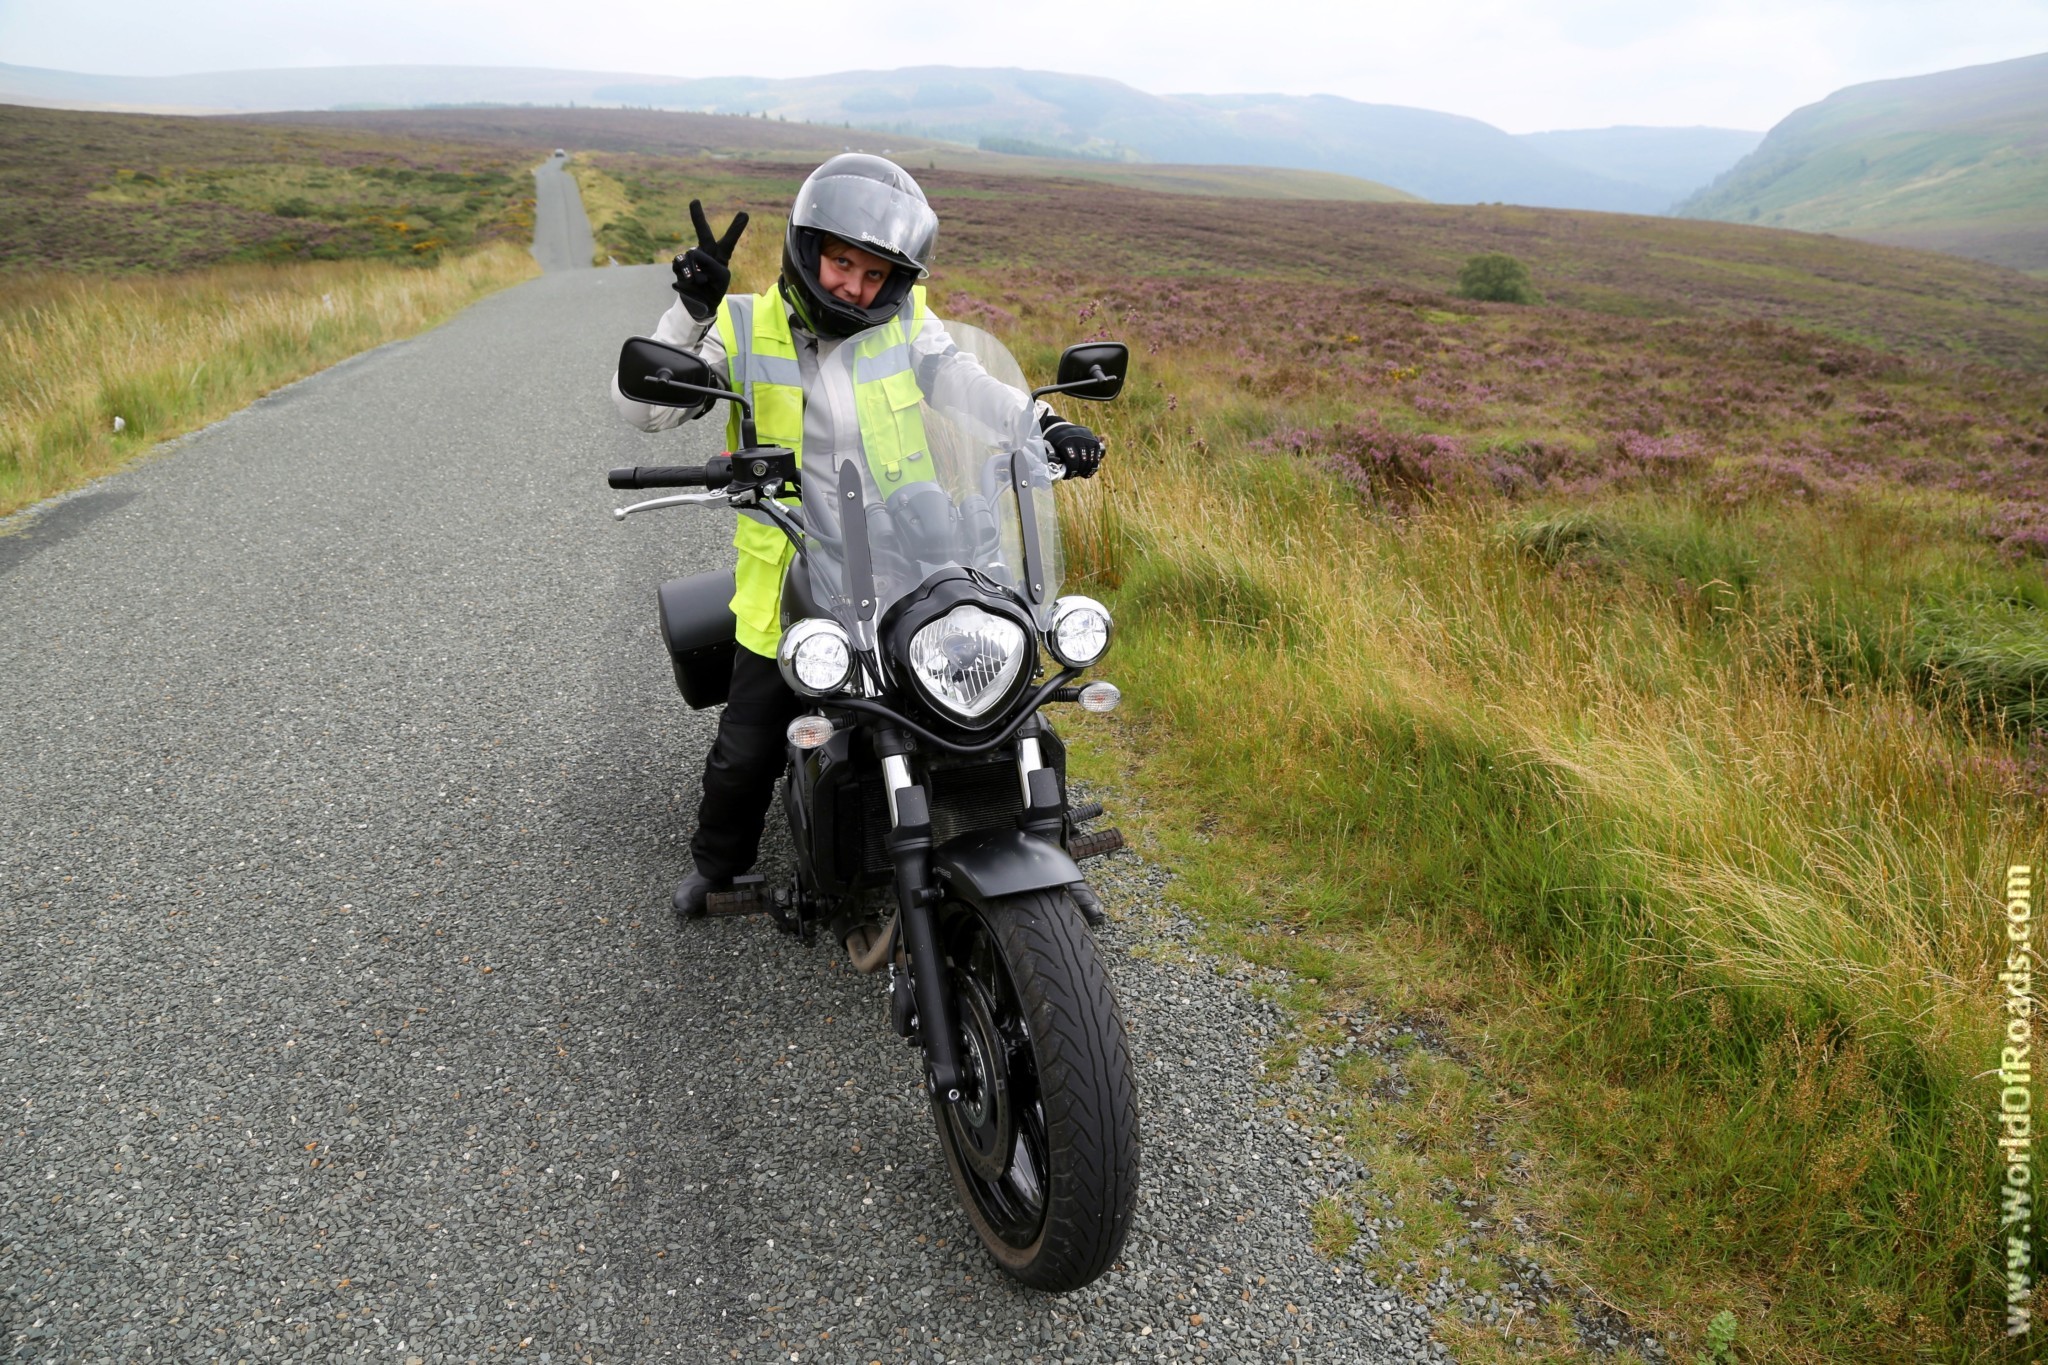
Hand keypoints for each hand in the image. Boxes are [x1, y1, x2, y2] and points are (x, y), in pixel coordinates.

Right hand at [671, 199, 749, 319]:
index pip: (729, 241)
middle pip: (703, 233)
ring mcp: (691, 257)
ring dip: (696, 272)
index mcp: (721, 255)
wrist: (699, 304)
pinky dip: (685, 272)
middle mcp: (706, 252)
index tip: (745, 213)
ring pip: (692, 256)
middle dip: (698, 217)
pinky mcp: (679, 264)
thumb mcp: (720, 279)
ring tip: (701, 282)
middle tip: (694, 201)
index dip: (736, 228)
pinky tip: (688, 281)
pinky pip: (680, 262)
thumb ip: (710, 263)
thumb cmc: (715, 290)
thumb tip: (692, 252)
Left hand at [1042, 421, 1104, 478]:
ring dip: (1086, 470)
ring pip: (1091, 460)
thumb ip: (1051, 458)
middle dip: (1079, 471)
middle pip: (1083, 460)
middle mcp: (1078, 438)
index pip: (1073, 460)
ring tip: (1080, 474)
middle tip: (1074, 474)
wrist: (1061, 428)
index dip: (1071, 471)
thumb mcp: (1049, 447)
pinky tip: (1087, 472)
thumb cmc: (1053, 441)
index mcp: (1066, 440)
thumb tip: (1054, 470)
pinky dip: (1093, 467)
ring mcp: (1088, 439)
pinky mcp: (1094, 441)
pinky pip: (1096, 457)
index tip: (1068, 476)